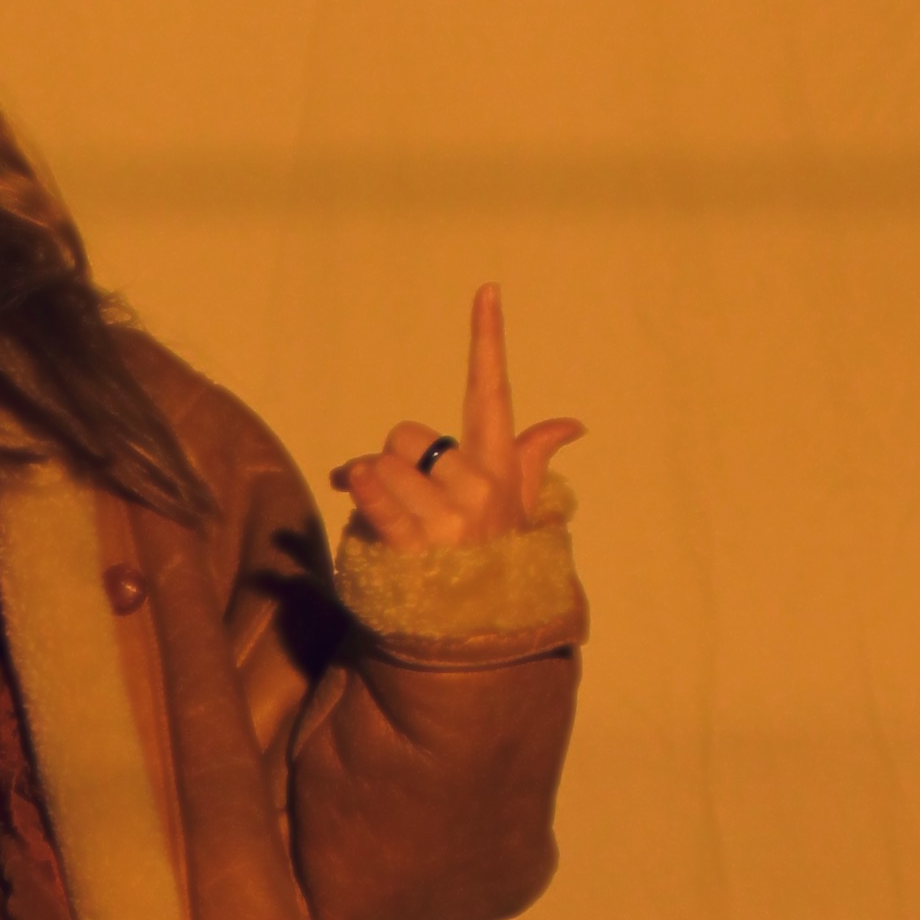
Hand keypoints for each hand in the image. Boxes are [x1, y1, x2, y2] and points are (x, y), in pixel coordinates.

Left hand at [329, 285, 583, 552]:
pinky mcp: (415, 545)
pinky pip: (374, 497)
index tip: (486, 290)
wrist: (476, 629)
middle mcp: (478, 486)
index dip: (488, 339)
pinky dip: (356, 487)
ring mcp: (448, 517)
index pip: (493, 392)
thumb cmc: (493, 559)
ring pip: (381, 468)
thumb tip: (572, 424)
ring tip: (394, 523)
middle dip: (394, 462)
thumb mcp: (520, 507)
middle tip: (405, 497)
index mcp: (500, 468)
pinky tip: (347, 482)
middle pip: (407, 437)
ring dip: (371, 490)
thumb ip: (535, 458)